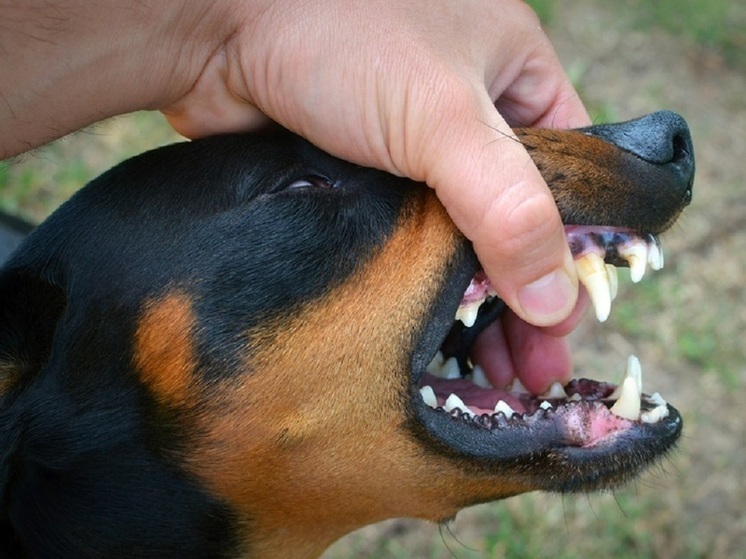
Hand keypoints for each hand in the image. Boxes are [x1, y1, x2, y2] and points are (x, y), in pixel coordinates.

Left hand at [162, 0, 589, 327]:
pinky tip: (429, 337)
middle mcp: (468, 114)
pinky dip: (419, 287)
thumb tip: (553, 300)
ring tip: (481, 371)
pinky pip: (407, 243)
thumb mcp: (443, 119)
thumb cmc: (334, 34)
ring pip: (458, 238)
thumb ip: (507, 207)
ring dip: (471, 302)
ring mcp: (412, 149)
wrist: (214, 27)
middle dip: (521, 294)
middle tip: (527, 369)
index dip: (572, 252)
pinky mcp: (365, 179)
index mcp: (512, 75)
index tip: (562, 323)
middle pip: (515, 219)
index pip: (571, 179)